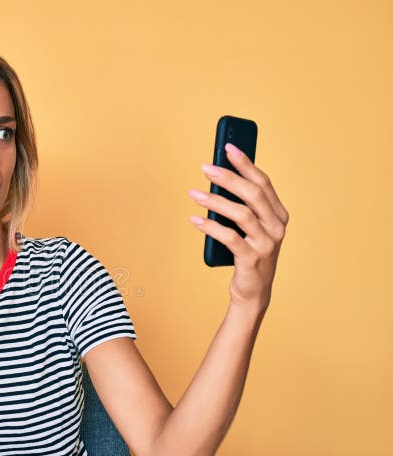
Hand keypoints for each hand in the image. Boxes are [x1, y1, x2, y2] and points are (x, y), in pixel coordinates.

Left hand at [188, 143, 289, 310]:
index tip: (228, 146)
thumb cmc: (247, 253)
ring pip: (241, 214)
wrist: (253, 292)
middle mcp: (277, 227)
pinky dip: (211, 227)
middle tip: (205, 168)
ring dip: (215, 201)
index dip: (246, 163)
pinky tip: (195, 220)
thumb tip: (216, 179)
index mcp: (278, 214)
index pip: (263, 182)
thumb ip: (240, 206)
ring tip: (193, 194)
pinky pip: (230, 238)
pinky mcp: (251, 259)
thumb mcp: (248, 227)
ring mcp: (266, 244)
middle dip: (228, 177)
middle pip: (253, 194)